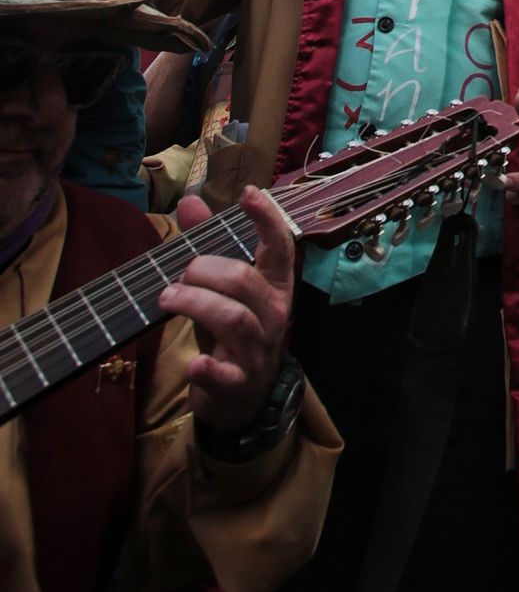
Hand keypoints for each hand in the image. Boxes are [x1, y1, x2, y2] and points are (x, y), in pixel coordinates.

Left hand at [163, 186, 294, 435]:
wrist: (240, 398)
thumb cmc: (230, 332)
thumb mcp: (221, 289)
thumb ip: (208, 244)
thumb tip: (190, 200)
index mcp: (273, 285)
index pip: (280, 246)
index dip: (267, 218)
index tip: (249, 193)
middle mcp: (273, 314)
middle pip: (242, 280)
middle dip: (202, 270)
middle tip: (176, 277)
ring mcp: (258, 349)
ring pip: (232, 317)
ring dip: (194, 303)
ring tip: (167, 299)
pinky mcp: (238, 382)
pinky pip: (225, 372)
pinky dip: (208, 368)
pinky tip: (194, 364)